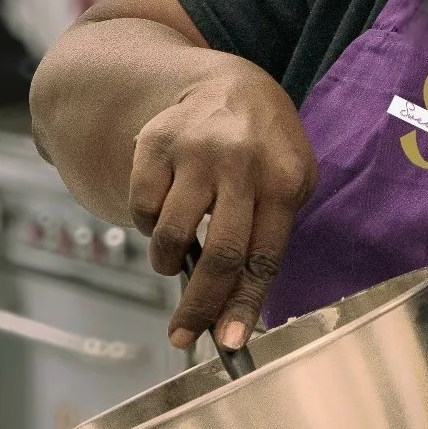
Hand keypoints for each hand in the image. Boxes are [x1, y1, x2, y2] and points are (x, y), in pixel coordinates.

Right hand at [129, 58, 316, 348]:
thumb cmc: (264, 154)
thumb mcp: (284, 187)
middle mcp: (243, 162)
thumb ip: (265, 241)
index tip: (228, 342)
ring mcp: (197, 149)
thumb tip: (232, 314)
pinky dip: (147, 224)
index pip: (264, 257)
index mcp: (285, 180)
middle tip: (182, 334)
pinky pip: (142, 208)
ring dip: (167, 261)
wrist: (231, 86)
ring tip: (173, 257)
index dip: (244, 305)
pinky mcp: (156, 142)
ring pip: (172, 235)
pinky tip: (164, 209)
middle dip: (199, 305)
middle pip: (220, 255)